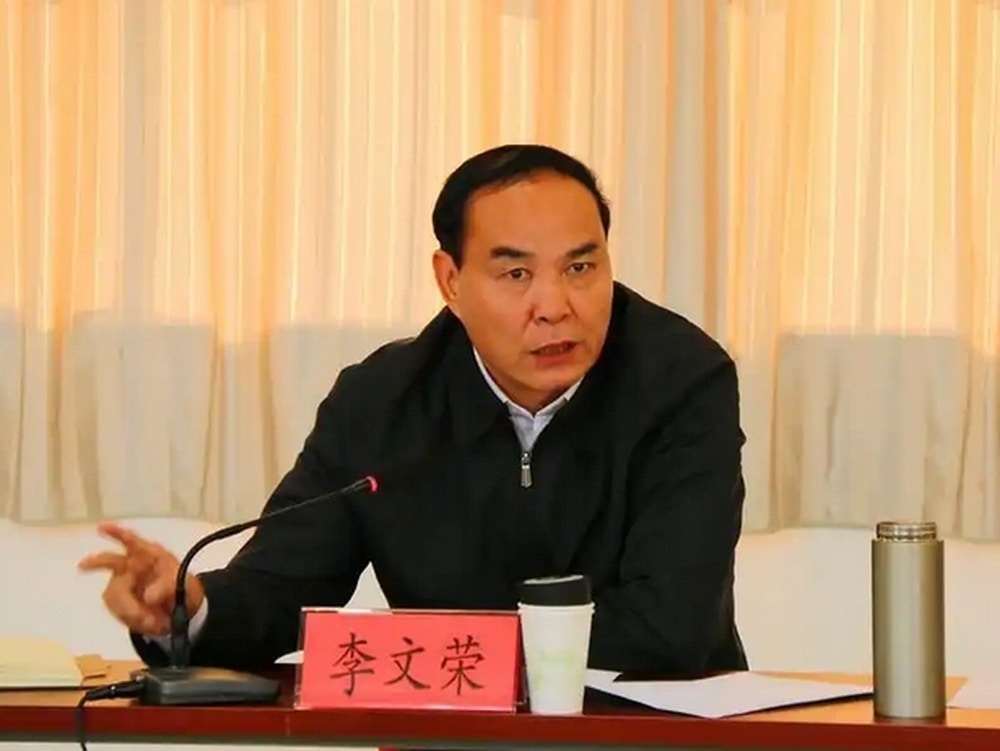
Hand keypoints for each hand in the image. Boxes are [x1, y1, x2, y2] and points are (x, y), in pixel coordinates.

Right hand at [77, 522, 204, 636]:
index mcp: (148, 554)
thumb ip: (167, 586)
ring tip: (153, 620)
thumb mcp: (183, 583)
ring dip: (131, 610)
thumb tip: (148, 597)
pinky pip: (118, 611)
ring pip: (114, 595)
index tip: (102, 527)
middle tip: (82, 565)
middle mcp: (131, 566)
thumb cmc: (180, 585)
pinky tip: (148, 622)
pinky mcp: (119, 602)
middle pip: (109, 561)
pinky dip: (132, 619)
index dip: (116, 533)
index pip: (132, 541)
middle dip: (95, 562)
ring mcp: (122, 584)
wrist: (179, 609)